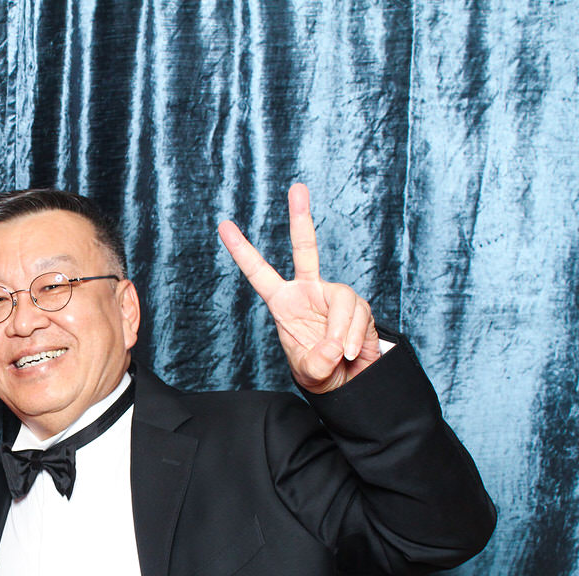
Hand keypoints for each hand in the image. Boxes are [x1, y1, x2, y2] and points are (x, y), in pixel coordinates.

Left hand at [217, 183, 380, 393]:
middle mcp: (310, 291)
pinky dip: (354, 338)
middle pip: (306, 249)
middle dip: (301, 218)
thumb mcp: (309, 373)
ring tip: (340, 355)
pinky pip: (358, 316)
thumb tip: (332, 346)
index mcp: (284, 302)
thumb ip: (315, 363)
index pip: (259, 272)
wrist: (351, 380)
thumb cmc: (321, 372)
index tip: (224, 225)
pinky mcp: (358, 305)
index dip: (242, 250)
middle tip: (297, 187)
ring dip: (341, 333)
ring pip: (342, 302)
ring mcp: (335, 295)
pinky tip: (351, 353)